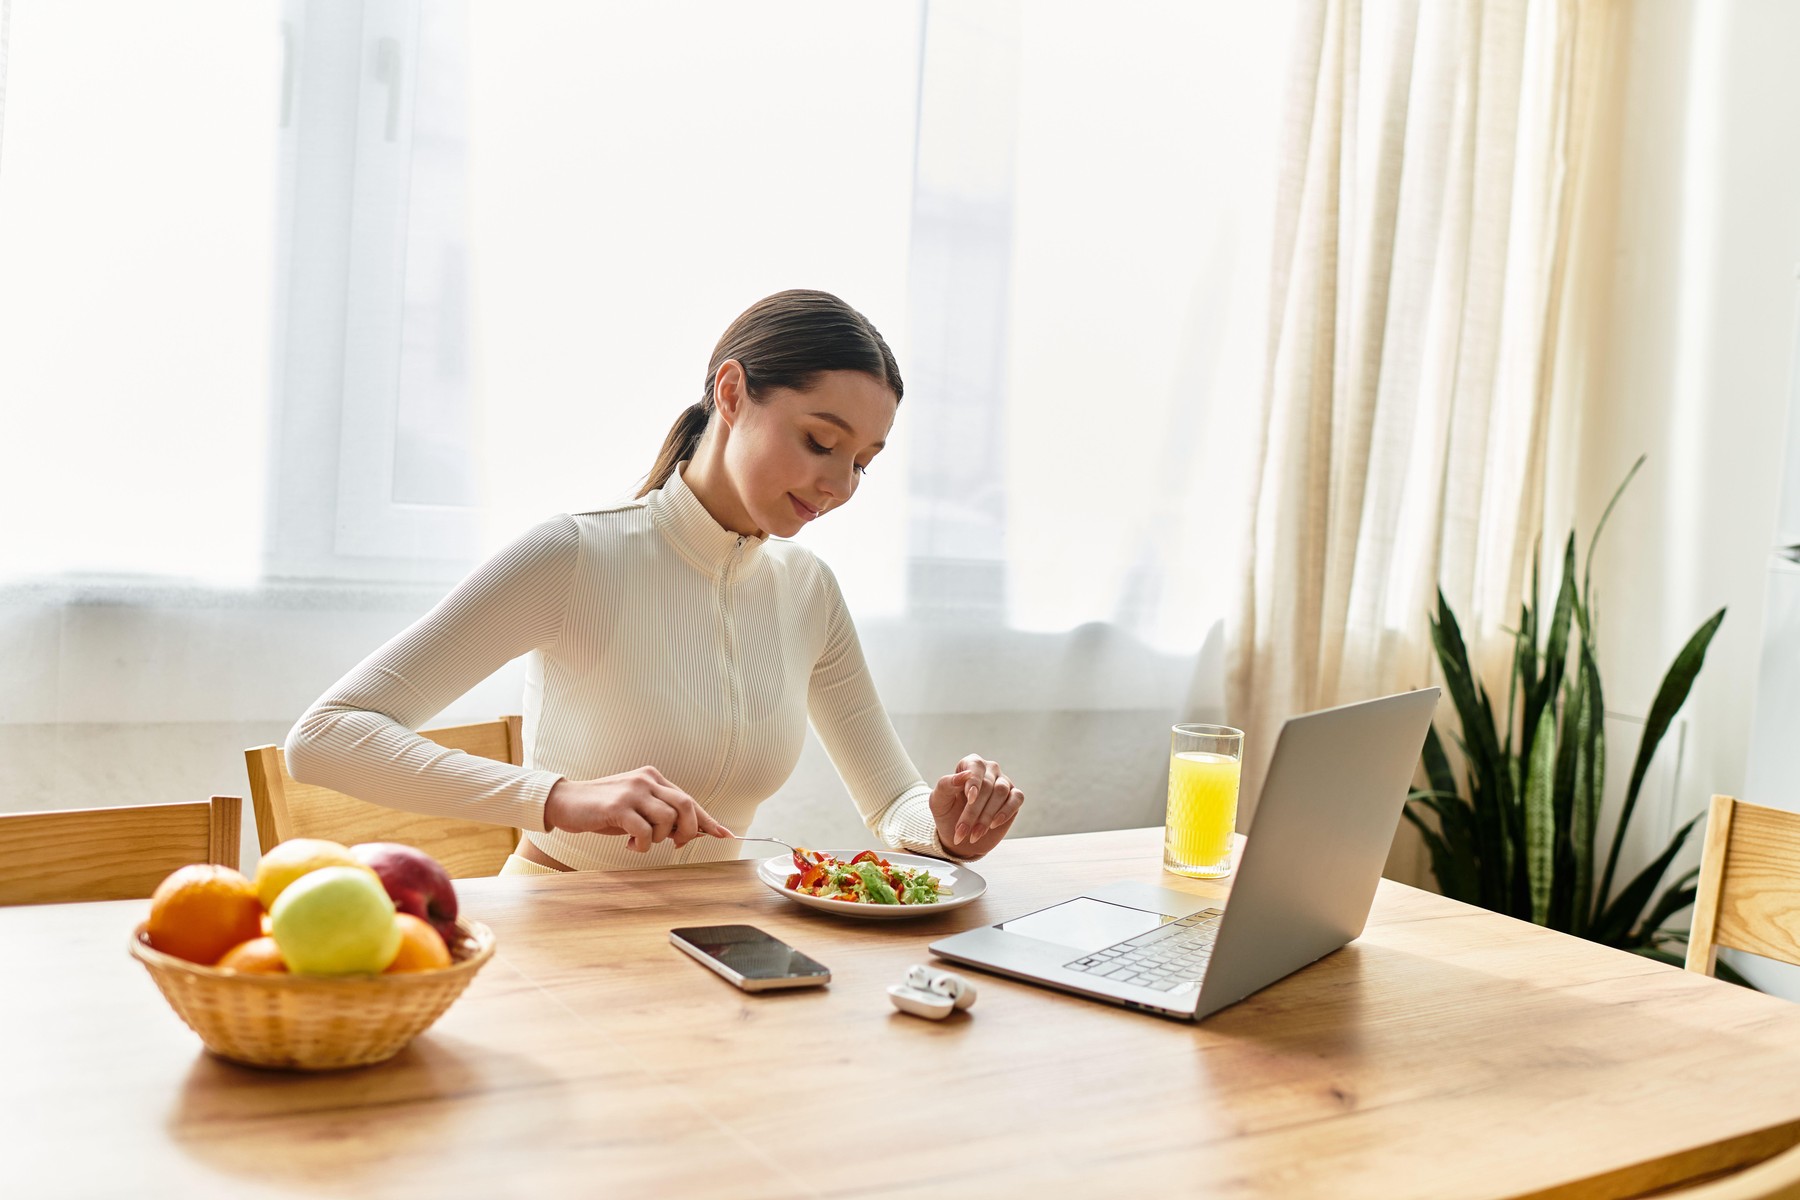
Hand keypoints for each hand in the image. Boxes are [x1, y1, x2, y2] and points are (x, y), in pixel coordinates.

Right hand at [542, 767, 732, 852]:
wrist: (565, 802)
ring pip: (668, 819)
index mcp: (653, 778)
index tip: (725, 834)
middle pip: (686, 806)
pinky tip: (628, 844)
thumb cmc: (602, 809)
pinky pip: (644, 831)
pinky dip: (641, 845)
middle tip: (675, 845)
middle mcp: (647, 780)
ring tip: (640, 842)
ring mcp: (633, 792)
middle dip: (688, 831)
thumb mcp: (636, 808)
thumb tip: (689, 834)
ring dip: (658, 839)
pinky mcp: (618, 806)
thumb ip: (660, 815)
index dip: (708, 820)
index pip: (689, 800)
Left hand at [928, 754, 1023, 857]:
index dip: (973, 782)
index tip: (969, 799)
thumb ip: (946, 784)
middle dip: (974, 811)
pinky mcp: (1015, 797)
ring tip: (974, 834)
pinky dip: (1006, 812)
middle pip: (987, 785)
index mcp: (970, 764)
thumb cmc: (947, 813)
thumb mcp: (939, 800)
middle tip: (962, 831)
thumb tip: (965, 774)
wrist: (961, 836)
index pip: (975, 767)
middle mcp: (989, 770)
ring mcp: (1004, 782)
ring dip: (987, 816)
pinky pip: (1017, 798)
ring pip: (1001, 792)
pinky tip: (993, 824)